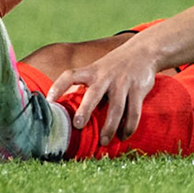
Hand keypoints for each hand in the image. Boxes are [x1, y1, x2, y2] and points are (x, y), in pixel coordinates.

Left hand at [47, 40, 162, 145]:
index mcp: (91, 71)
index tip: (49, 101)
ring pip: (116, 108)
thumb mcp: (97, 69)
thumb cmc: (114, 66)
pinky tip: (123, 136)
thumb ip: (84, 84)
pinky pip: (133, 112)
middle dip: (85, 109)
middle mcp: (106, 76)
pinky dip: (128, 127)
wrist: (144, 51)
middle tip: (78, 125)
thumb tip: (64, 106)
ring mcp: (123, 82)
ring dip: (109, 127)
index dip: (58, 87)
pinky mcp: (138, 89)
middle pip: (94, 94)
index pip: (70, 76)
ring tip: (103, 142)